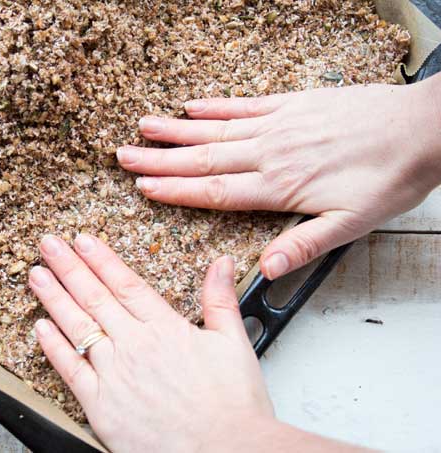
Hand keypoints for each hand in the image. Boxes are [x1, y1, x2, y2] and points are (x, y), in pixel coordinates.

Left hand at [30, 234, 361, 451]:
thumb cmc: (233, 407)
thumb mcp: (235, 344)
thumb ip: (221, 300)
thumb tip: (221, 264)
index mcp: (165, 329)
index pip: (125, 284)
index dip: (100, 259)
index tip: (82, 240)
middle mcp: (135, 346)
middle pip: (95, 298)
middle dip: (68, 267)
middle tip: (48, 245)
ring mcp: (114, 375)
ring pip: (77, 327)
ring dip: (54, 298)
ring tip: (37, 275)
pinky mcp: (101, 406)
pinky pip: (70, 370)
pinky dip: (54, 347)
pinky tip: (41, 328)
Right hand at [117, 74, 440, 279]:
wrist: (423, 128)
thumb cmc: (389, 178)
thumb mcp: (352, 224)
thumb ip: (305, 245)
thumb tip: (265, 268)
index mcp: (280, 186)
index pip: (214, 191)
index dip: (176, 191)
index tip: (144, 189)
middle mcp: (270, 153)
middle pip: (203, 159)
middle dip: (160, 160)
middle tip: (124, 157)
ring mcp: (279, 125)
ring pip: (216, 130)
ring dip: (176, 131)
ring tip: (143, 129)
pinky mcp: (292, 104)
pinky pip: (244, 105)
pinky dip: (215, 107)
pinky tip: (192, 107)